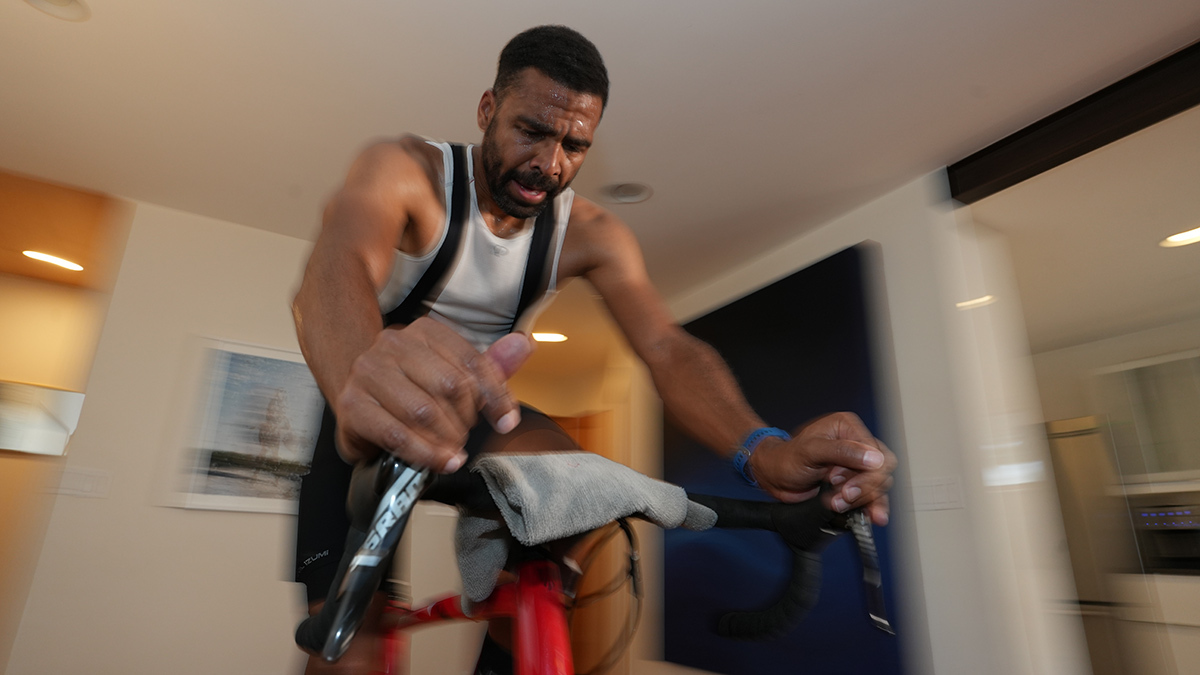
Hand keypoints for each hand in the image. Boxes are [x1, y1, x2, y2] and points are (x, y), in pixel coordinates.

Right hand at [332, 317, 532, 470]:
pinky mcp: (352, 405)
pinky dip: (425, 454)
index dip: (495, 396)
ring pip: (424, 412)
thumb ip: (489, 367)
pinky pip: (398, 435)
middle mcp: (393, 343)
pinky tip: (441, 462)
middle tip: (465, 437)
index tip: (507, 422)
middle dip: (466, 421)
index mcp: (424, 331)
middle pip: (450, 386)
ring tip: (454, 452)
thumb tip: (525, 344)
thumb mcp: (452, 375)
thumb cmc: (412, 390)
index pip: (471, 362)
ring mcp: (368, 372)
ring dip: (447, 440)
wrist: (358, 402)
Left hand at [749, 412, 895, 525]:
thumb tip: (874, 458)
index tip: (847, 488)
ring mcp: (855, 465)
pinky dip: (870, 506)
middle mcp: (856, 444)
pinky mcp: (853, 482)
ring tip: (838, 504)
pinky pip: (871, 495)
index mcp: (848, 428)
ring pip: (877, 485)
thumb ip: (842, 452)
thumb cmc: (786, 458)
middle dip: (863, 488)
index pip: (876, 452)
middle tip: (842, 497)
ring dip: (861, 499)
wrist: (774, 477)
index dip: (867, 474)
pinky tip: (872, 516)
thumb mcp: (811, 451)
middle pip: (880, 470)